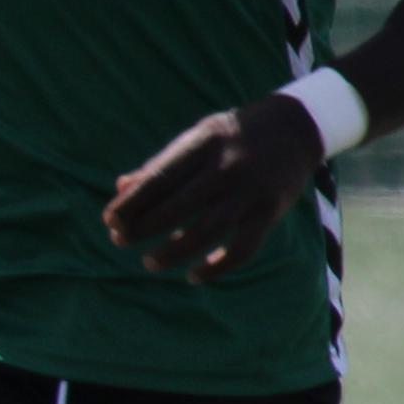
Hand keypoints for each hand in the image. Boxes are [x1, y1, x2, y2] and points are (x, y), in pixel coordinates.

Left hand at [104, 94, 327, 279]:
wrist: (294, 127)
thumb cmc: (231, 137)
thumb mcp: (196, 139)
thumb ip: (160, 165)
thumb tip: (120, 189)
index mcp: (202, 144)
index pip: (157, 179)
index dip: (130, 204)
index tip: (109, 221)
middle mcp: (226, 166)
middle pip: (175, 208)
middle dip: (142, 229)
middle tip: (120, 241)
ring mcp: (250, 190)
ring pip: (204, 232)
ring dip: (172, 253)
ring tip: (150, 263)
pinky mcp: (270, 211)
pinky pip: (241, 250)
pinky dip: (216, 268)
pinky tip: (194, 276)